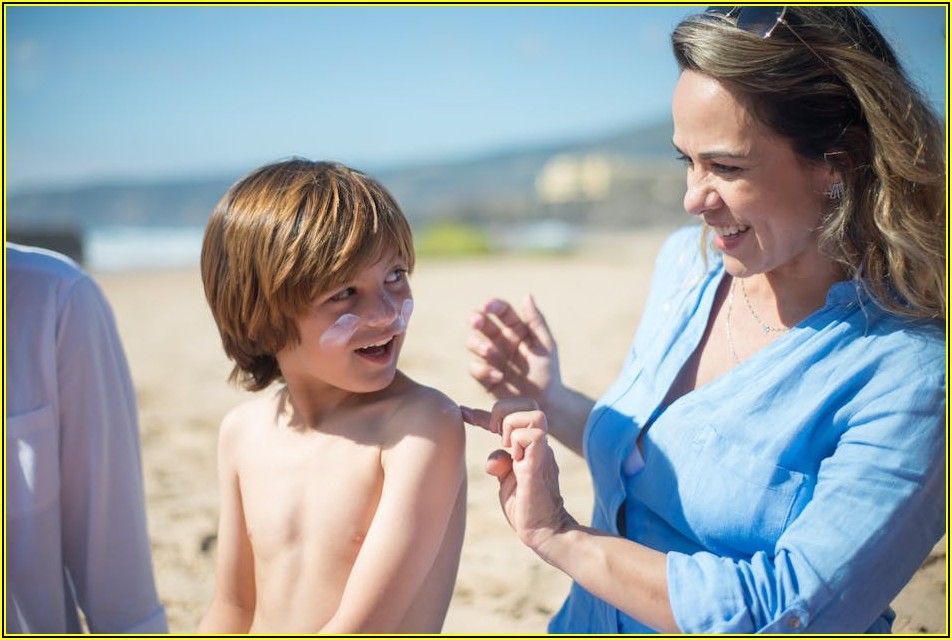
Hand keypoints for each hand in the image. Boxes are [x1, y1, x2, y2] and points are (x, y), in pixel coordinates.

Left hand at [462, 399, 576, 551]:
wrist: (544, 532)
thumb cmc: (526, 508)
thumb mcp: (506, 481)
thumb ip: (500, 464)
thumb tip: (493, 458)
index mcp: (529, 446)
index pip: (511, 416)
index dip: (483, 413)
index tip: (464, 413)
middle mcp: (538, 445)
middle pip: (529, 404)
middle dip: (504, 411)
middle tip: (493, 434)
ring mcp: (541, 452)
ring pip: (534, 414)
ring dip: (512, 425)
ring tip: (505, 446)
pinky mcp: (540, 464)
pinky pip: (534, 435)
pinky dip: (518, 441)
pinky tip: (513, 460)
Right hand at [466, 295, 561, 405]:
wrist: (545, 402)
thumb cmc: (548, 371)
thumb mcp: (546, 345)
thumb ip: (536, 321)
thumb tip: (527, 295)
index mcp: (516, 328)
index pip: (502, 311)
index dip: (493, 305)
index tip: (488, 307)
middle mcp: (500, 340)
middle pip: (481, 323)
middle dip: (476, 319)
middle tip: (477, 321)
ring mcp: (490, 357)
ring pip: (473, 342)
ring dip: (478, 344)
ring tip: (489, 352)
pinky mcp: (484, 376)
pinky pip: (474, 367)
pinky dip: (483, 370)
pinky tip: (498, 376)